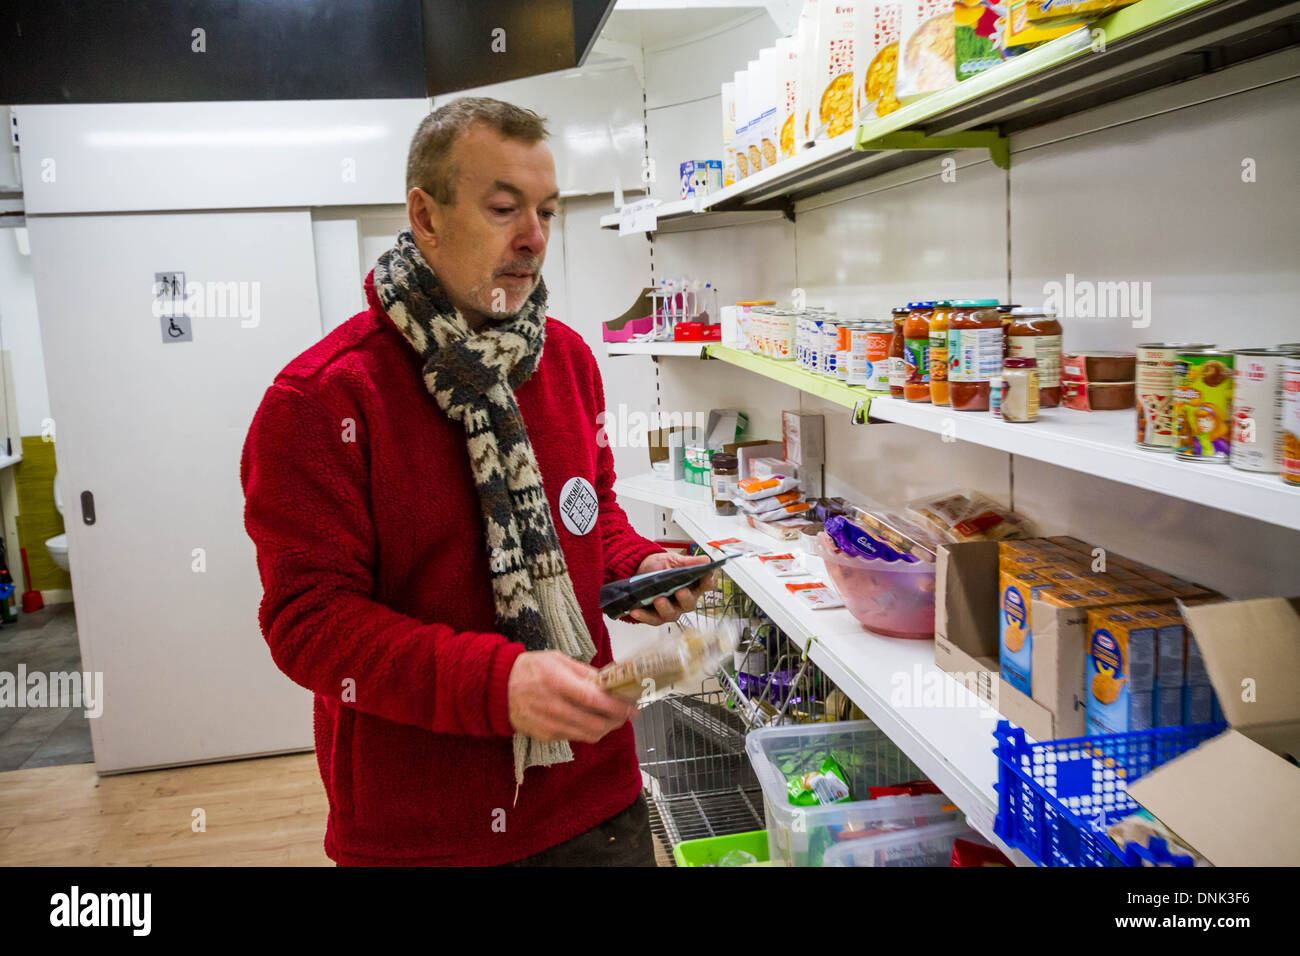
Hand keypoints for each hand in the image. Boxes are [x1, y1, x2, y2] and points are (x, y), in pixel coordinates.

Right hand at [507, 651, 636, 742]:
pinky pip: (575, 737)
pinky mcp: (546, 736)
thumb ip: (585, 672)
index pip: (595, 700)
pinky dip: (588, 730)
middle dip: (617, 720)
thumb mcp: (558, 660)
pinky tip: (590, 719)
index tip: (633, 707)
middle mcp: (555, 707)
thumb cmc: (530, 668)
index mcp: (559, 683)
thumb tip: (611, 681)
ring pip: (589, 735)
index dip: (617, 707)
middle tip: (627, 713)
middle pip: (596, 724)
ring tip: (612, 717)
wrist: (497, 688)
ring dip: (605, 728)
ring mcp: (550, 725)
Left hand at [627, 552, 714, 625]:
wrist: (637, 570)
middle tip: (680, 591)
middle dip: (685, 598)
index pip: (705, 585)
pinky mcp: (655, 616)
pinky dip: (644, 615)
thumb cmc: (658, 567)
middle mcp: (683, 600)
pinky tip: (636, 610)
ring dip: (665, 608)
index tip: (706, 576)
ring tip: (658, 599)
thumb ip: (687, 562)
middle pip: (689, 603)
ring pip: (672, 614)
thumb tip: (705, 560)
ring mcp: (670, 609)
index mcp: (692, 585)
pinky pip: (652, 619)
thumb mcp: (672, 560)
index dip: (707, 582)